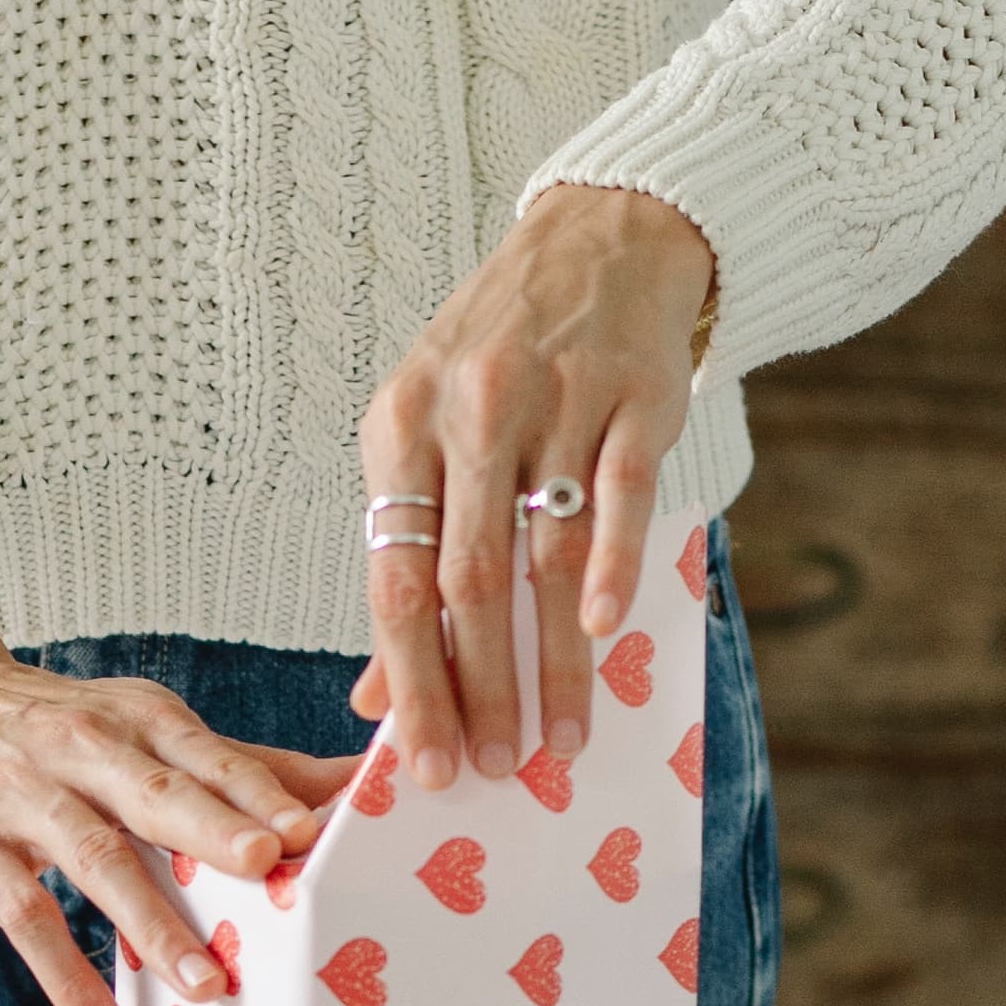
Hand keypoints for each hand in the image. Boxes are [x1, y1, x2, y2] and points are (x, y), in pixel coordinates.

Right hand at [0, 616, 356, 1005]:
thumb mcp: (141, 726)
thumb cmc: (54, 726)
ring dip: (152, 924)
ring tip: (208, 985)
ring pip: (96, 861)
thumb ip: (240, 764)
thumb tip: (351, 784)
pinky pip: (28, 920)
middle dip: (212, 831)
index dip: (254, 790)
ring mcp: (25, 800)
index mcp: (139, 721)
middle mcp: (85, 751)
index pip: (205, 756)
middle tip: (266, 868)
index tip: (307, 829)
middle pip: (156, 795)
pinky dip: (67, 980)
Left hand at [357, 184, 717, 787]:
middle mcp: (467, 412)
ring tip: (561, 735)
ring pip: (544, 553)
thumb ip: (407, 559)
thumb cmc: (504, 357)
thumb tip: (373, 694)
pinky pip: (618, 494)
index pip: (394, 581)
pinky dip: (611, 566)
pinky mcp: (632, 393)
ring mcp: (554, 399)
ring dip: (554, 658)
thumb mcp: (429, 435)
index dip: (409, 682)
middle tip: (494, 767)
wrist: (602, 237)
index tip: (424, 764)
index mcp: (399, 429)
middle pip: (464, 580)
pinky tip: (605, 630)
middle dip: (478, 689)